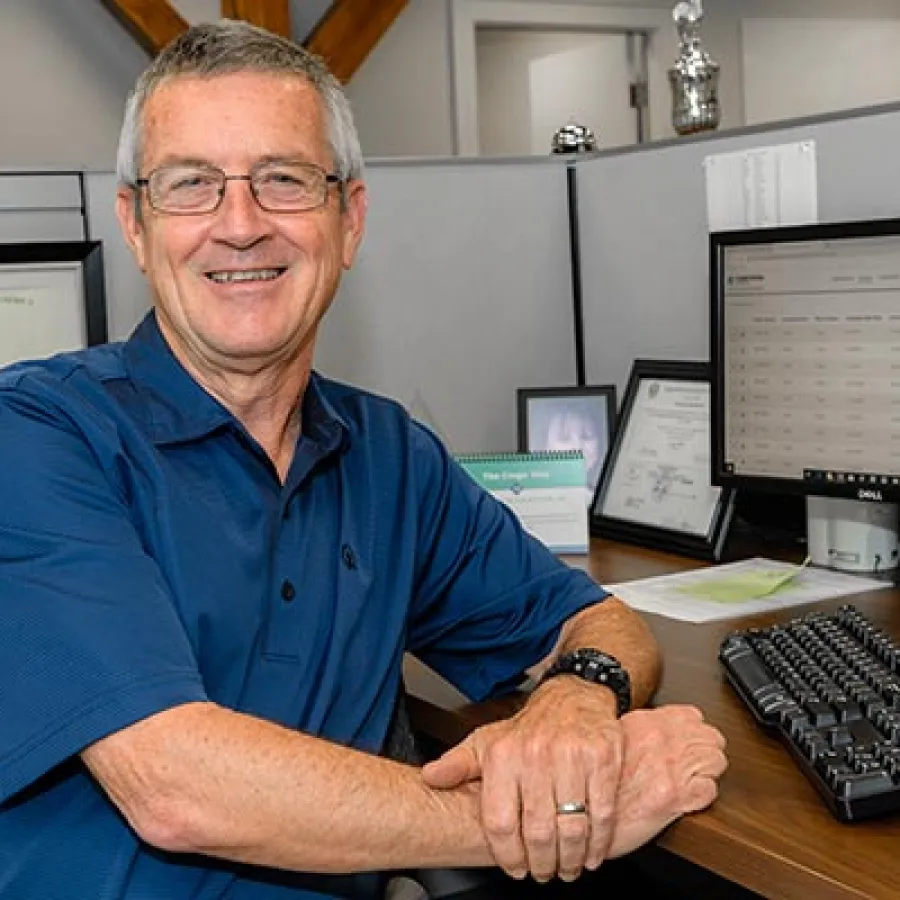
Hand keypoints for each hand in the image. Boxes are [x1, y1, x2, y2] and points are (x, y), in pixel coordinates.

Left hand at [422, 677, 623, 882]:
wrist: (573, 697)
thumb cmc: (529, 728)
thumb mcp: (487, 741)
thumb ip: (458, 764)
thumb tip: (430, 777)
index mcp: (504, 754)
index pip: (501, 821)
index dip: (508, 855)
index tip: (516, 869)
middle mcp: (536, 754)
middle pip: (538, 830)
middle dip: (543, 863)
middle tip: (545, 873)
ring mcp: (572, 755)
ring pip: (572, 826)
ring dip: (571, 858)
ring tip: (569, 868)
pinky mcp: (602, 757)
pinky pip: (603, 812)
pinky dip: (599, 841)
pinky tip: (593, 852)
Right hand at [606, 705, 726, 857]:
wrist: (584, 813)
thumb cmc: (596, 781)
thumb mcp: (615, 741)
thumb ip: (642, 732)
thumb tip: (660, 732)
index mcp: (648, 724)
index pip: (694, 716)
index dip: (695, 731)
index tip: (690, 741)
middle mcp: (662, 741)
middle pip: (712, 736)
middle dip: (707, 750)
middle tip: (695, 763)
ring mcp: (672, 767)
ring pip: (717, 760)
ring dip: (708, 771)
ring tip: (693, 781)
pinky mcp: (678, 797)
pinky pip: (710, 790)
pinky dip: (703, 796)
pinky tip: (688, 799)